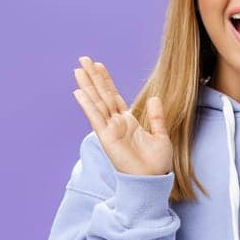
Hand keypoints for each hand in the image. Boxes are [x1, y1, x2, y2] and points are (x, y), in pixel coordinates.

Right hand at [72, 56, 172, 175]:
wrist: (153, 180)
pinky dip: (88, 105)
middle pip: (102, 95)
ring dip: (87, 86)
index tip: (99, 65)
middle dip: (93, 77)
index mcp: (127, 121)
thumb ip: (156, 117)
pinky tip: (79, 92)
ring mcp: (110, 129)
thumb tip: (154, 98)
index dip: (106, 81)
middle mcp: (116, 123)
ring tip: (79, 69)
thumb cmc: (157, 163)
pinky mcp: (107, 138)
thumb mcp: (161, 136)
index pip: (113, 96)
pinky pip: (96, 118)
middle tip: (83, 59)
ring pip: (97, 102)